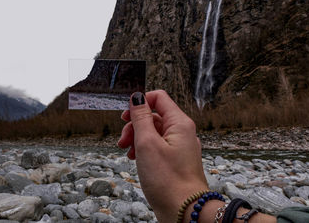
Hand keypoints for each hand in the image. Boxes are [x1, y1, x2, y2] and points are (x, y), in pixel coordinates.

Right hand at [117, 90, 207, 221]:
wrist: (185, 211)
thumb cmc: (168, 180)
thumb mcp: (147, 143)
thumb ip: (141, 118)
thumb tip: (137, 97)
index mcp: (179, 123)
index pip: (158, 97)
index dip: (140, 103)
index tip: (126, 116)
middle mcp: (182, 132)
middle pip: (154, 116)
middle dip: (134, 125)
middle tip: (123, 141)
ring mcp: (179, 147)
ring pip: (153, 132)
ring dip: (137, 138)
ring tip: (128, 153)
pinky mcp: (175, 160)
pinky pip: (157, 146)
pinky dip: (144, 150)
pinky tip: (136, 160)